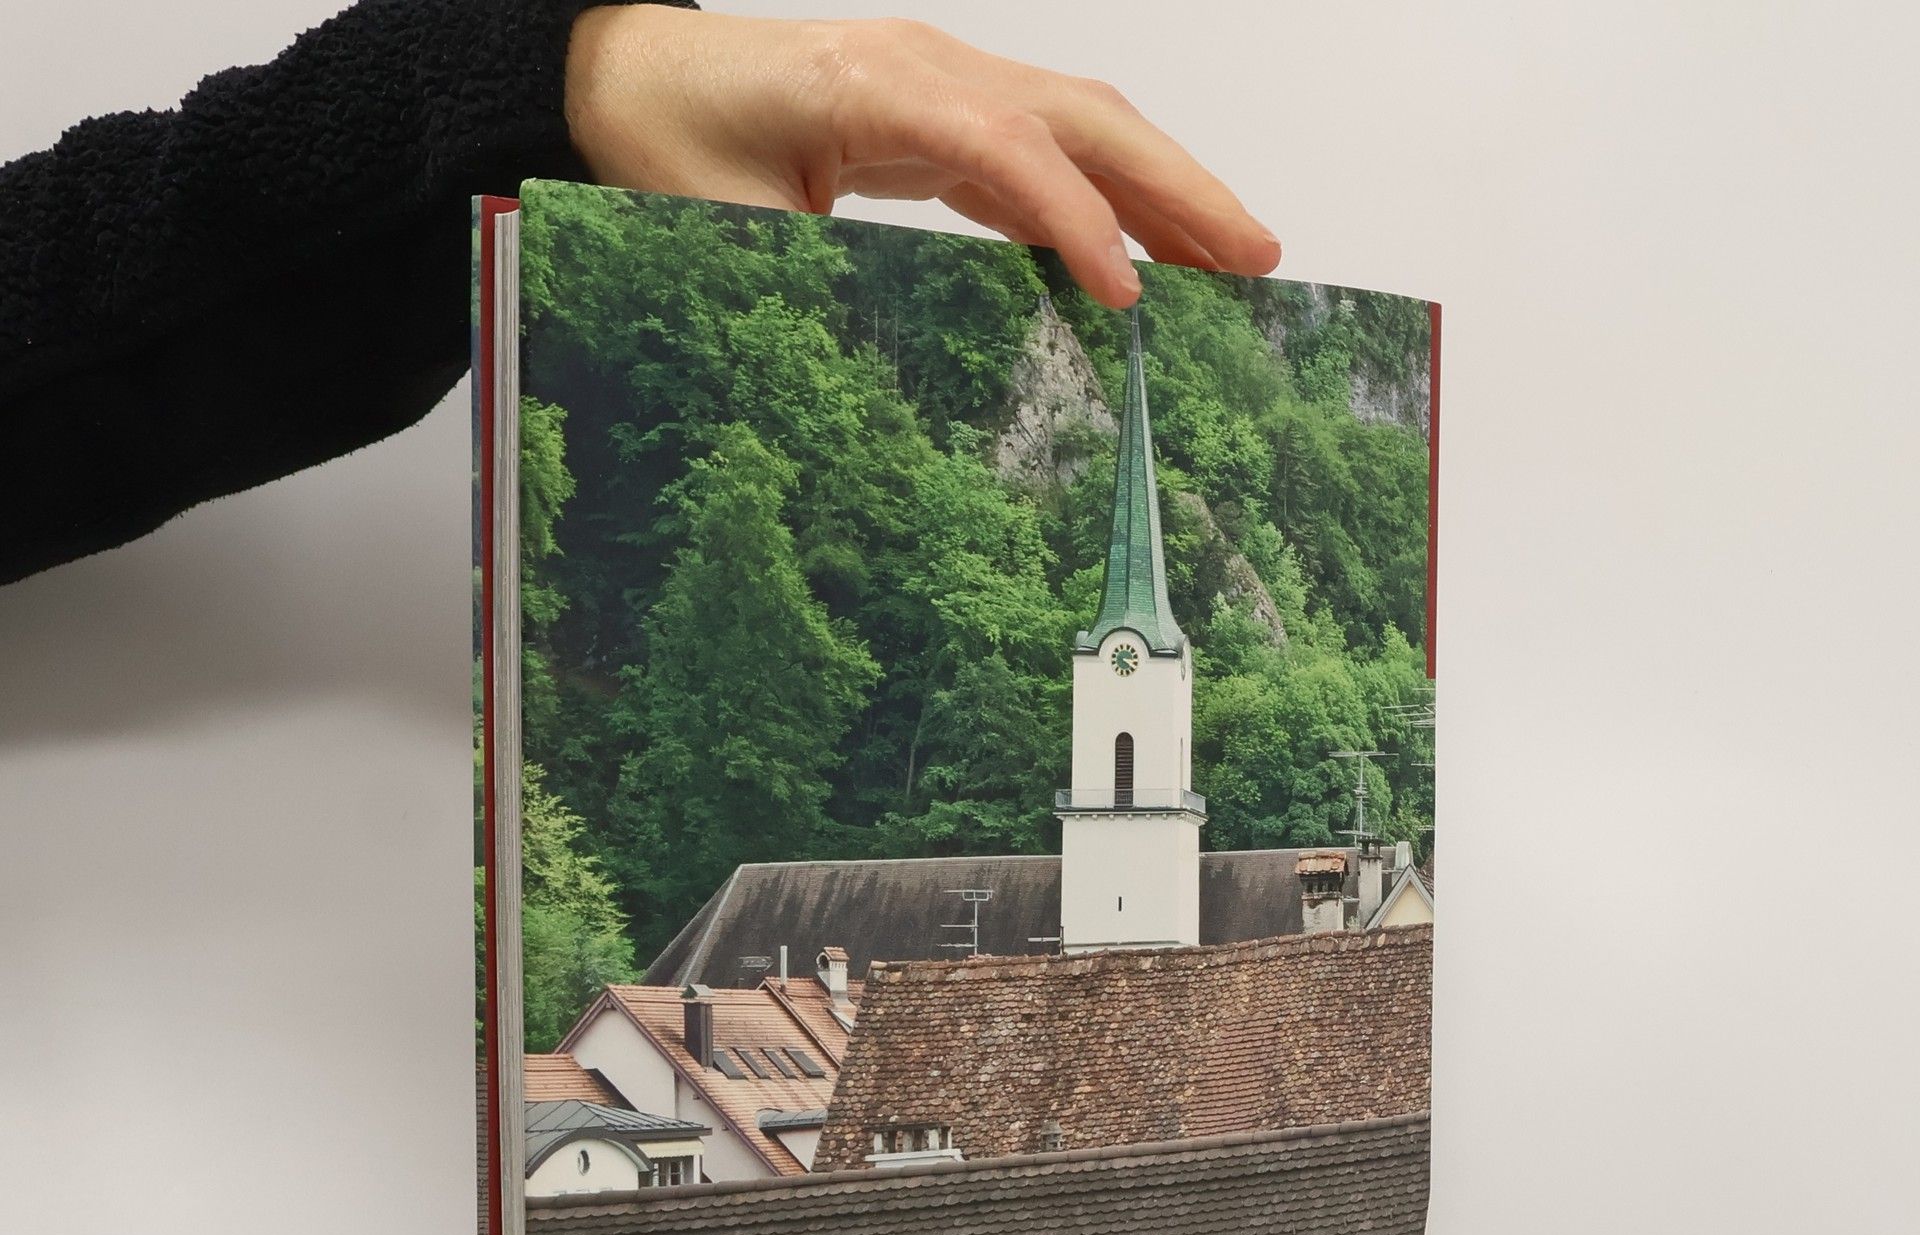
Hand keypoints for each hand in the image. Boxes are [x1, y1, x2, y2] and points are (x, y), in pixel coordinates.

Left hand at [564, 9, 1280, 306]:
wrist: (634, 75)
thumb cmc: (666, 137)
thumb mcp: (719, 225)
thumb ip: (802, 280)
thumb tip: (870, 375)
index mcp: (877, 85)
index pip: (1009, 148)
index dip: (1076, 220)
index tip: (1129, 298)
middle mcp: (931, 69)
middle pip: (1087, 116)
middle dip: (1181, 189)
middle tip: (1258, 260)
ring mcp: (947, 84)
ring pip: (1084, 127)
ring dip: (1165, 191)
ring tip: (1236, 262)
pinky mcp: (946, 115)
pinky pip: (1046, 153)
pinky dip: (1103, 203)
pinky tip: (1141, 257)